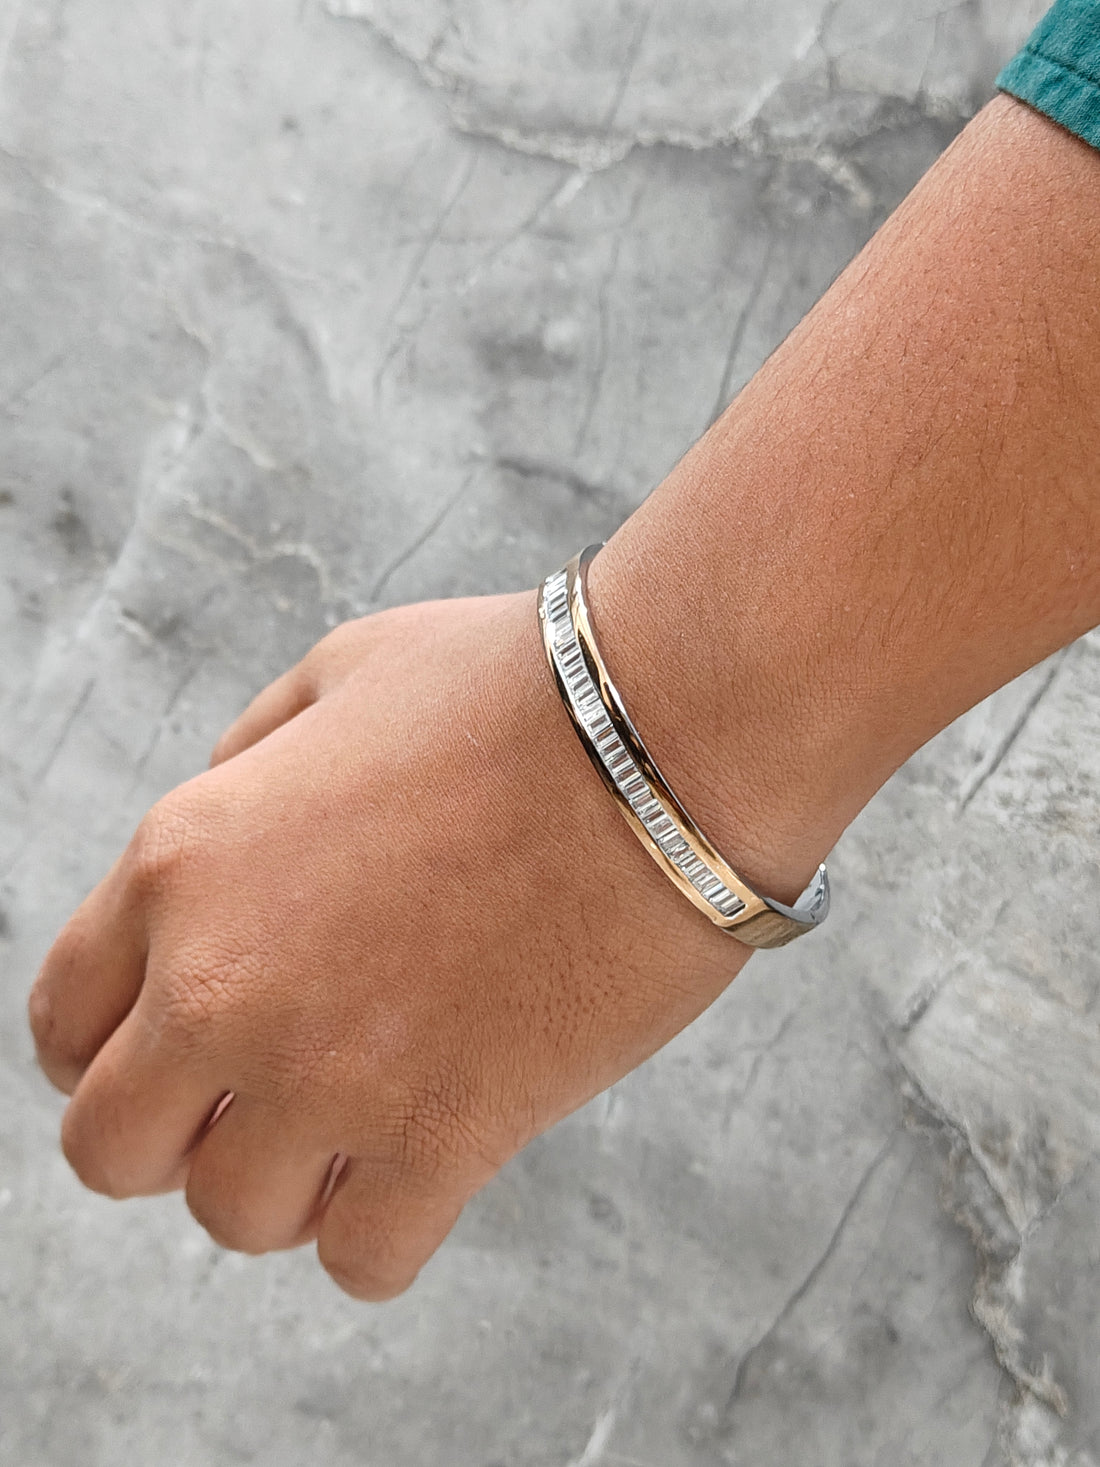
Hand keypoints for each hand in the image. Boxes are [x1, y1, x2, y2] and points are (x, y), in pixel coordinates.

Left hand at [29, 590, 747, 1298]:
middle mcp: (223, 985)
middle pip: (110, 1151)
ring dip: (287, 1183)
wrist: (664, 734)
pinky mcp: (446, 1135)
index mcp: (183, 864)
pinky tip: (428, 1164)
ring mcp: (329, 1074)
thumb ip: (246, 765)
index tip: (171, 1058)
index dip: (107, 1050)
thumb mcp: (336, 677)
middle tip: (255, 1100)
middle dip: (172, 1136)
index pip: (64, 1022)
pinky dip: (384, 1232)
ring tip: (359, 1122)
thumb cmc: (510, 692)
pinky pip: (364, 1261)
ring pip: (233, 1219)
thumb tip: (221, 833)